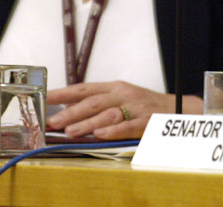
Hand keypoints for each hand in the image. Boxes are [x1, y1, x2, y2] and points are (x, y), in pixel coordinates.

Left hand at [46, 81, 202, 139]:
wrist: (178, 109)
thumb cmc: (145, 106)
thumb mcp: (121, 98)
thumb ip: (98, 103)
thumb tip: (66, 108)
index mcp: (114, 88)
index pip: (84, 89)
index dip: (63, 92)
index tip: (43, 97)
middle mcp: (123, 94)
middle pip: (93, 102)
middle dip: (70, 112)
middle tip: (52, 121)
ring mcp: (135, 107)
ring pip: (108, 113)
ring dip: (88, 122)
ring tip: (71, 131)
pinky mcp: (146, 120)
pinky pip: (128, 125)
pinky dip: (114, 129)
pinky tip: (101, 134)